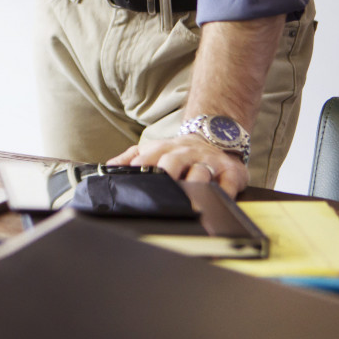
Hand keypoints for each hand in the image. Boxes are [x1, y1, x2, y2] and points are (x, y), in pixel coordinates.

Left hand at [106, 136, 247, 196]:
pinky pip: (229, 182)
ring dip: (194, 184)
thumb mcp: (154, 149)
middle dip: (167, 172)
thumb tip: (108, 168)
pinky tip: (219, 200)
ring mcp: (208, 162)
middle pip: (174, 161)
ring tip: (188, 201)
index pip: (150, 155)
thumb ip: (130, 157)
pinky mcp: (230, 172)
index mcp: (164, 150)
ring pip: (200, 172)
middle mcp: (185, 154)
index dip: (142, 163)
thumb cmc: (179, 151)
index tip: (135, 173)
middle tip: (162, 189)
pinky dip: (225, 192)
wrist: (215, 137)